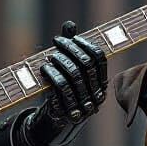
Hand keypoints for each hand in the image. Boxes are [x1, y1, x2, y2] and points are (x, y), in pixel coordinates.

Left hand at [24, 21, 108, 145]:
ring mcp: (85, 105)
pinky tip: (44, 68)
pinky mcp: (69, 111)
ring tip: (50, 55)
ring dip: (60, 61)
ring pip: (74, 76)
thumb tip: (69, 24)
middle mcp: (98, 95)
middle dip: (71, 49)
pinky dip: (52, 75)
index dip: (86, 45)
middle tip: (56, 41)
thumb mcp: (68, 69)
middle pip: (86, 65)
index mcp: (102, 83)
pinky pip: (61, 88)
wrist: (55, 121)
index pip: (100, 58)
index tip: (72, 37)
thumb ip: (71, 48)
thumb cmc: (63, 91)